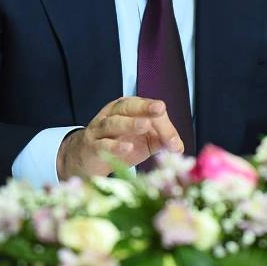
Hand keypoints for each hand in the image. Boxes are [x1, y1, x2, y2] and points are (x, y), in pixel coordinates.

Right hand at [56, 97, 183, 179]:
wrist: (88, 159)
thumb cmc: (120, 144)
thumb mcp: (144, 141)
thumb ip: (162, 140)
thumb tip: (178, 147)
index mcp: (127, 109)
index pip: (146, 108)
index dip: (162, 122)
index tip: (174, 141)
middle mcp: (112, 114)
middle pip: (127, 106)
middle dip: (144, 107)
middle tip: (160, 108)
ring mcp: (100, 130)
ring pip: (113, 122)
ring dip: (129, 123)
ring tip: (145, 126)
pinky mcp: (92, 147)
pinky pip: (102, 144)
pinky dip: (114, 146)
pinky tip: (127, 148)